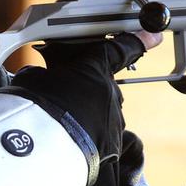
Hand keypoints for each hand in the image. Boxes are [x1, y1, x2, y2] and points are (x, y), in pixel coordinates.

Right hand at [7, 33, 148, 169]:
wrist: (40, 146)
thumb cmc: (34, 106)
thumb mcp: (31, 80)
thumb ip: (41, 75)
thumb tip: (36, 77)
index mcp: (93, 70)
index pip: (119, 49)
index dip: (138, 40)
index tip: (153, 36)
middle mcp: (110, 95)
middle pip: (106, 89)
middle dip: (90, 93)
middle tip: (66, 102)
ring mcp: (113, 123)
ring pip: (107, 116)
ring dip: (91, 119)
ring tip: (66, 130)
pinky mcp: (112, 149)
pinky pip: (109, 143)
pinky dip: (98, 144)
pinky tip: (81, 147)